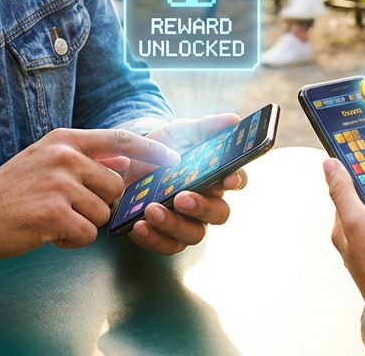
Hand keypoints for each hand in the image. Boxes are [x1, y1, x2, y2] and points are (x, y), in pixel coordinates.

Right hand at [0, 127, 178, 258]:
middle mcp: (64, 157)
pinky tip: (46, 232)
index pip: (121, 138)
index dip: (152, 151)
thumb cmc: (8, 192)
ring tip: (51, 219)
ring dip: (82, 224)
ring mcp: (59, 184)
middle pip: (115, 185)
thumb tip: (125, 161)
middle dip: (100, 204)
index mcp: (64, 140)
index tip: (174, 161)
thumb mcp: (45, 162)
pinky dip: (70, 240)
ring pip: (103, 213)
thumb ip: (84, 159)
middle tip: (67, 209)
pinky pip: (86, 234)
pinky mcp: (54, 214)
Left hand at [121, 114, 248, 254]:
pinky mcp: (164, 236)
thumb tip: (233, 119)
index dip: (235, 180)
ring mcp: (187, 222)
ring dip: (173, 224)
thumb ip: (206, 127)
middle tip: (181, 198)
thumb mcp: (180, 132)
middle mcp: (207, 203)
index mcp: (215, 176)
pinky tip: (137, 225)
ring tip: (151, 210)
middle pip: (219, 214)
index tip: (227, 179)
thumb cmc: (163, 149)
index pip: (236, 180)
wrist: (128, 164)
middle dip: (202, 207)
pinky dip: (152, 238)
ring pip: (193, 234)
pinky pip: (166, 245)